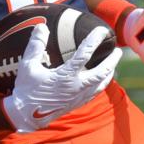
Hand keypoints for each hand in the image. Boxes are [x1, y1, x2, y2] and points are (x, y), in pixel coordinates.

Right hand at [2, 23, 121, 131]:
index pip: (84, 54)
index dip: (94, 40)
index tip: (102, 31)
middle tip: (117, 50)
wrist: (25, 116)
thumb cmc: (26, 89)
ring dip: (109, 73)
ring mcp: (78, 97)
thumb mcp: (27, 66)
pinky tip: (102, 80)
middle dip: (112, 60)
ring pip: (101, 84)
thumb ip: (35, 45)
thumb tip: (42, 27)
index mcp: (65, 76)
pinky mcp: (77, 104)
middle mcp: (76, 87)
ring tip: (114, 64)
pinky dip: (102, 84)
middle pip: (101, 72)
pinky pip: (95, 93)